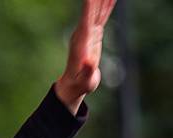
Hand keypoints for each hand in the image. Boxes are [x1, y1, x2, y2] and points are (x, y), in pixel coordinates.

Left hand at [55, 0, 116, 114]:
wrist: (74, 85)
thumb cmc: (79, 84)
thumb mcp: (84, 80)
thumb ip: (87, 71)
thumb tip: (89, 62)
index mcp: (81, 42)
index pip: (87, 19)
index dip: (90, 6)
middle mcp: (83, 34)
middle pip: (93, 10)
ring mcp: (88, 33)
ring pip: (98, 10)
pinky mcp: (94, 34)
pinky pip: (102, 16)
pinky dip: (107, 5)